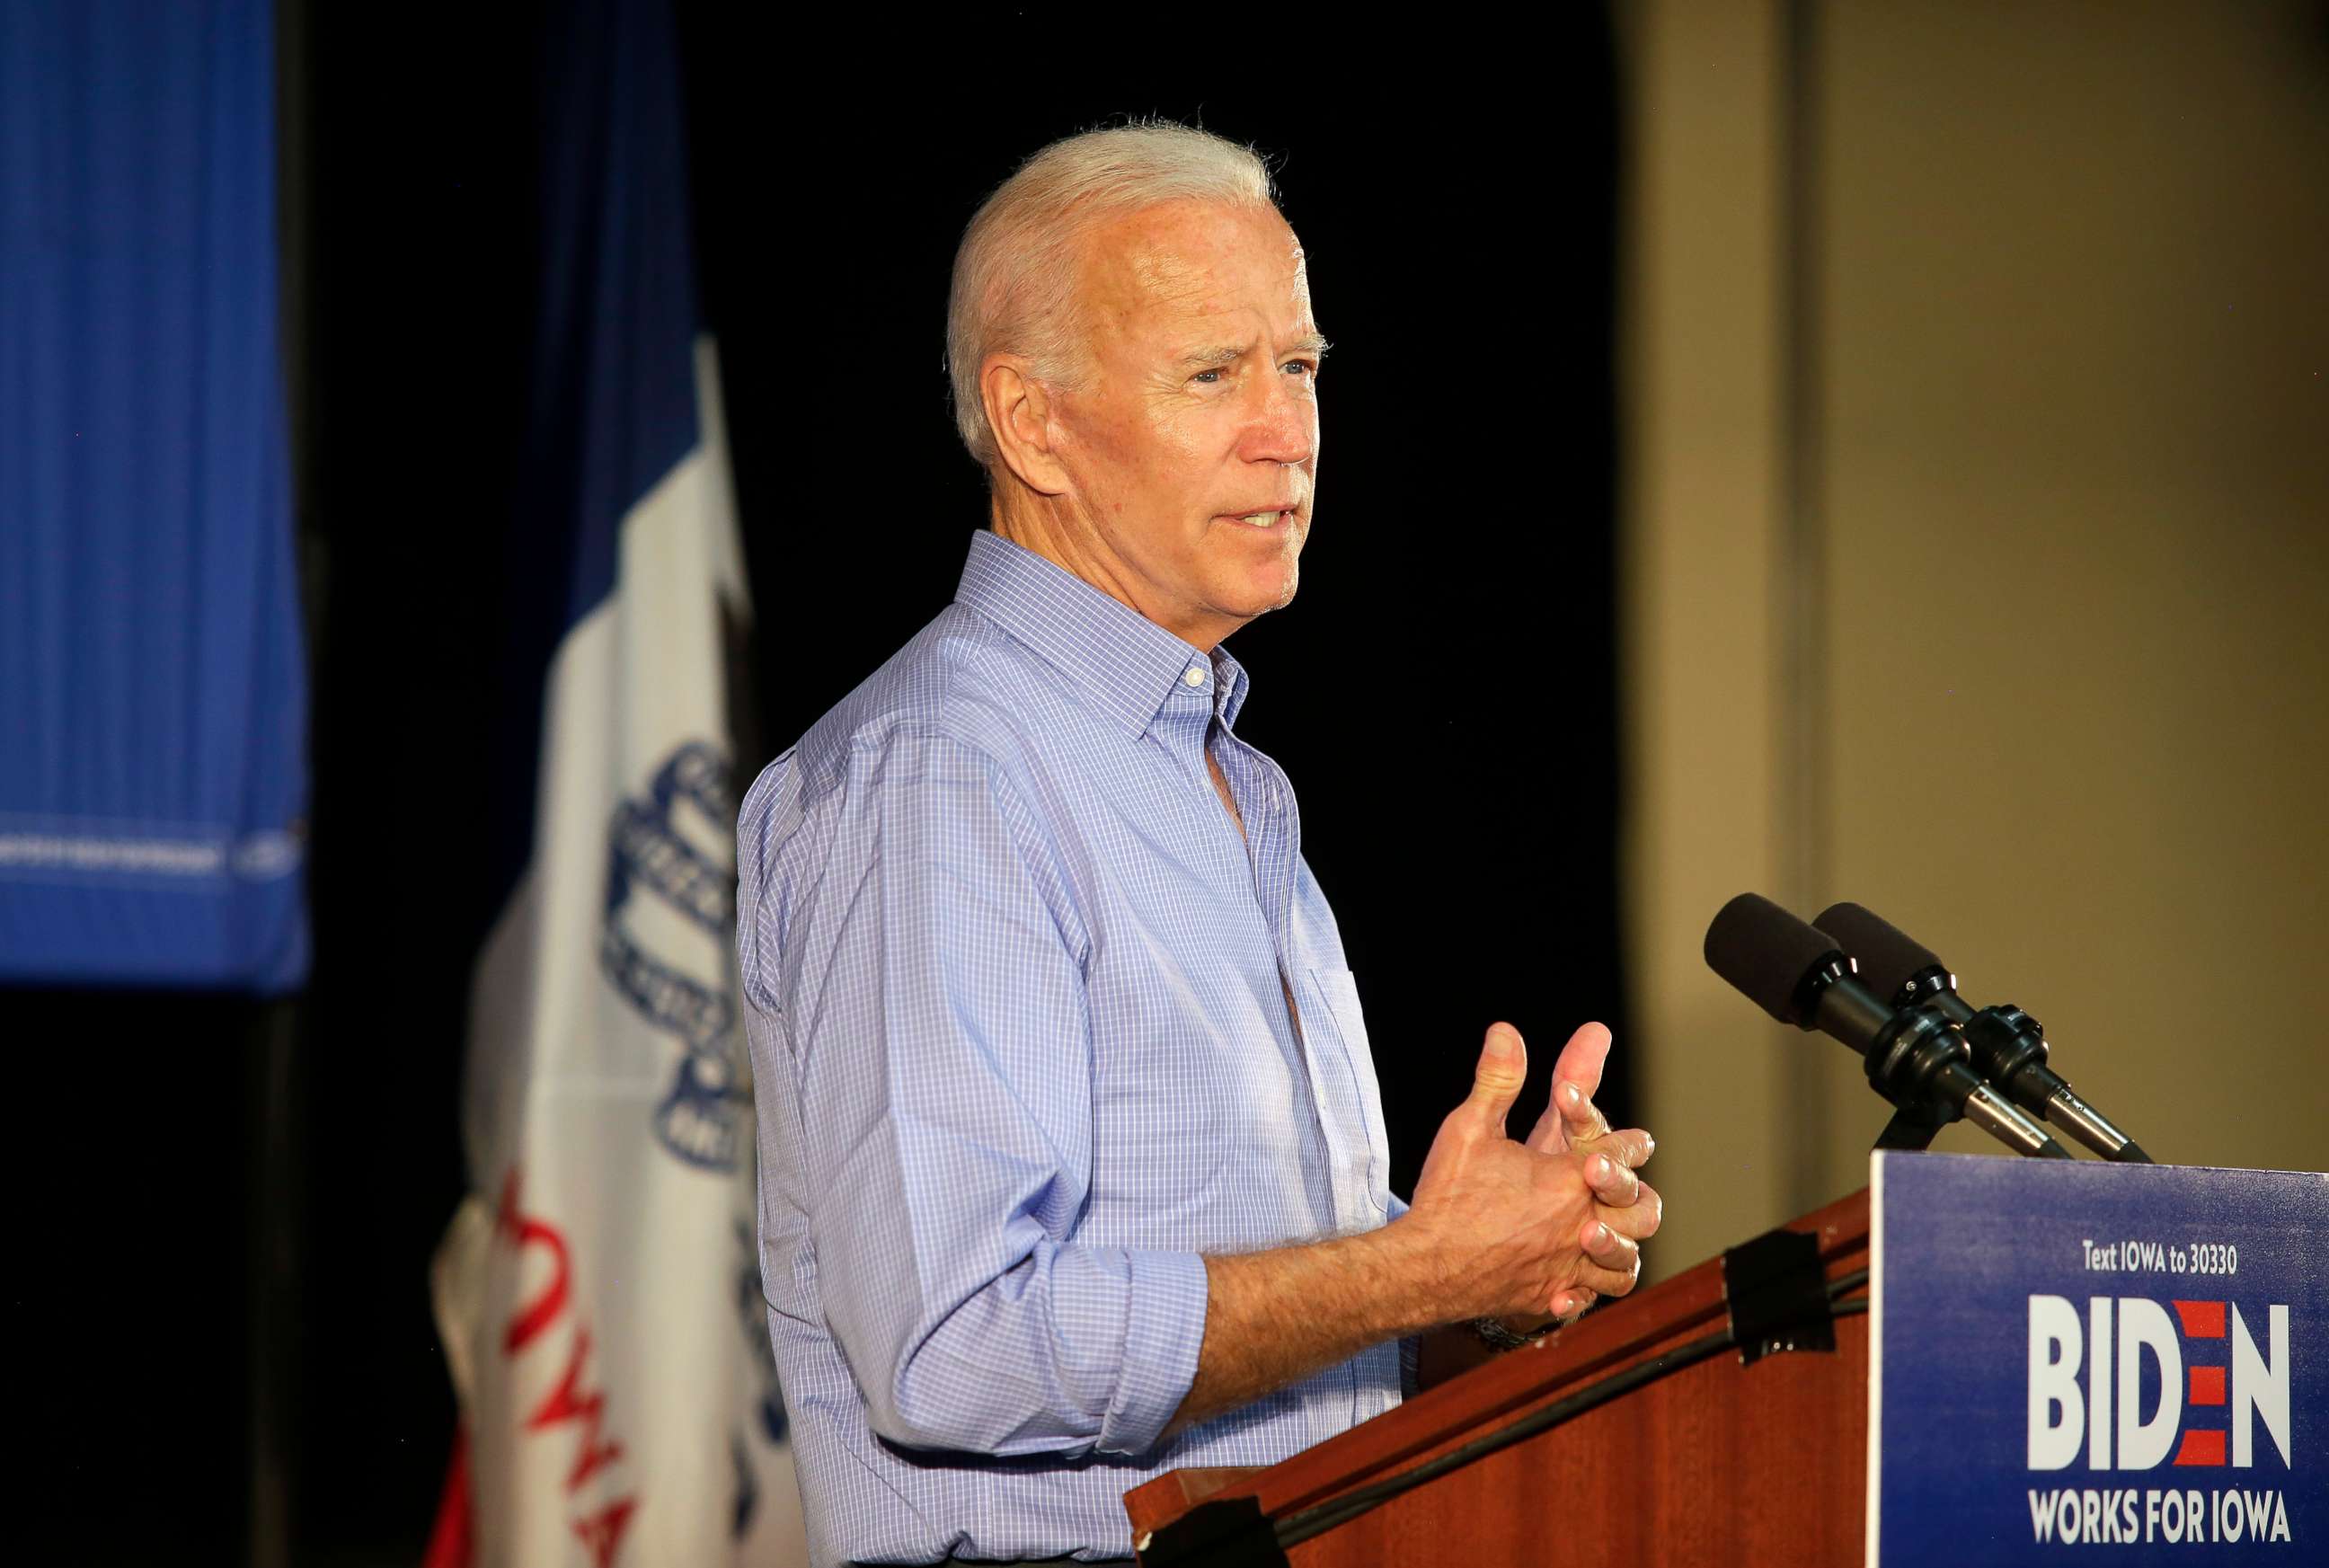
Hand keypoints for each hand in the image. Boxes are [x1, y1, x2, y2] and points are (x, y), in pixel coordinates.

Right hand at [1403, 1022, 1657, 1324]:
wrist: (1424, 1268)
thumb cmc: (1447, 1196)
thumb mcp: (1469, 1126)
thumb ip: (1496, 1079)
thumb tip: (1506, 1031)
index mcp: (1569, 1180)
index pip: (1624, 1152)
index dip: (1627, 1141)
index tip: (1630, 1138)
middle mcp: (1579, 1225)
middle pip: (1641, 1212)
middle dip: (1634, 1194)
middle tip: (1617, 1186)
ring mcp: (1568, 1267)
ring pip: (1624, 1264)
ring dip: (1621, 1246)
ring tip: (1603, 1233)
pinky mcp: (1548, 1297)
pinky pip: (1587, 1298)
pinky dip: (1586, 1290)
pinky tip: (1573, 1283)